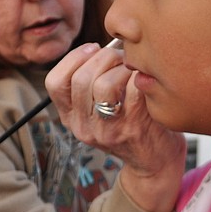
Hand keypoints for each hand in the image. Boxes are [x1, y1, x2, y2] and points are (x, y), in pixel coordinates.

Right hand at [46, 42, 185, 211]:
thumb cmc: (130, 126)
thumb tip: (99, 48)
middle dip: (104, 56)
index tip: (94, 48)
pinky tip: (146, 77)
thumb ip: (91, 85)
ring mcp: (108, 130)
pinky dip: (140, 76)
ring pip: (103, 84)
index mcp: (71, 119)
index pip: (55, 82)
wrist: (155, 164)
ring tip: (133, 67)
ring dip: (121, 66)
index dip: (74, 57)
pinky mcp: (133, 128)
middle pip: (81, 78)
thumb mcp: (99, 112)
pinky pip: (132, 89)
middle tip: (121, 56)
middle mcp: (84, 127)